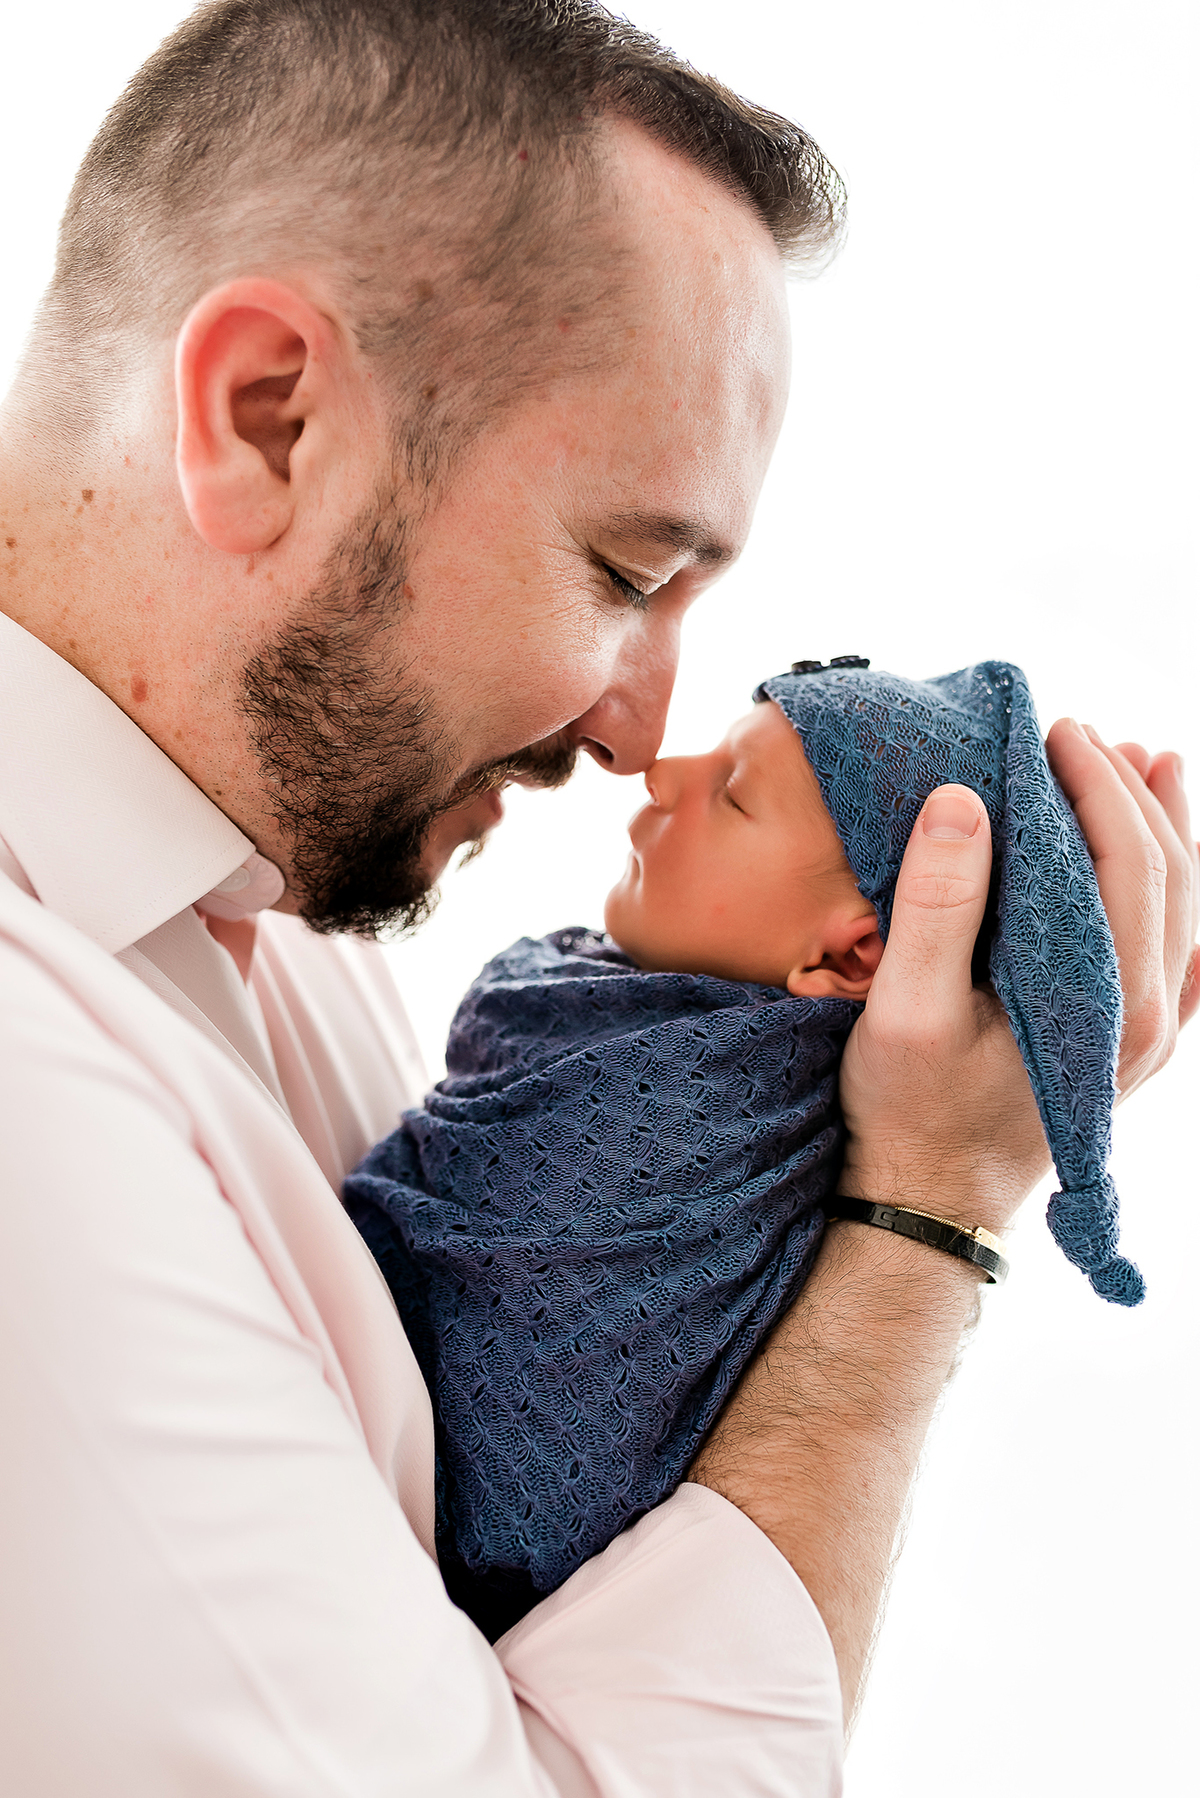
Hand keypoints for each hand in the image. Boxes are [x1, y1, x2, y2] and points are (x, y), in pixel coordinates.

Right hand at [838, 724, 1198, 1236]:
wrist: (929, 1207)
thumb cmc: (912, 1111)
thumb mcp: (906, 1011)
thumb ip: (938, 907)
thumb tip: (963, 799)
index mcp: (1107, 1003)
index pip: (1127, 862)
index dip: (1097, 785)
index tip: (1055, 730)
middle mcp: (1148, 1018)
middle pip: (1168, 877)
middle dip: (1129, 792)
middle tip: (1080, 733)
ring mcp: (1147, 1036)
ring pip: (1184, 910)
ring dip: (1166, 830)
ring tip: (1145, 760)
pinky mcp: (1128, 1046)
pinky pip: (1179, 955)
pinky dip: (1177, 894)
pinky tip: (1170, 865)